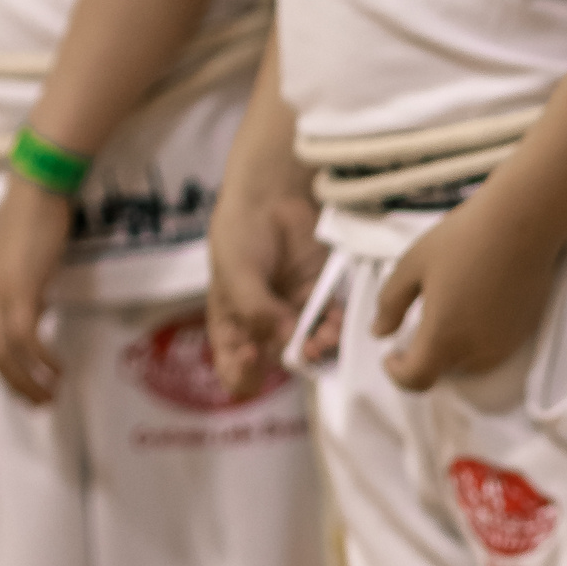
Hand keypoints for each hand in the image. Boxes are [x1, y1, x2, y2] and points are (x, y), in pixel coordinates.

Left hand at [0, 177, 71, 404]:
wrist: (39, 186)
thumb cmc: (38, 214)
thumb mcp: (28, 259)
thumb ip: (29, 285)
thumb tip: (41, 307)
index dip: (5, 370)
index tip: (26, 387)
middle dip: (15, 385)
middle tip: (39, 404)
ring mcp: (2, 292)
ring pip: (6, 352)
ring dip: (28, 379)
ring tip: (51, 395)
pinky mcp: (22, 288)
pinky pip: (25, 336)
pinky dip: (40, 358)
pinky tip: (58, 367)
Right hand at [208, 171, 324, 400]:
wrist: (272, 193)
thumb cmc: (241, 231)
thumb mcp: (236, 273)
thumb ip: (257, 310)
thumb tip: (287, 337)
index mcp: (231, 321)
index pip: (232, 363)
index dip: (242, 372)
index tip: (250, 358)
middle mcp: (262, 322)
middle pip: (276, 358)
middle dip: (289, 359)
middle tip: (301, 350)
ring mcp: (292, 309)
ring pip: (307, 344)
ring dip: (317, 347)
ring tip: (321, 338)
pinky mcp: (320, 295)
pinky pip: (330, 322)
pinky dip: (335, 329)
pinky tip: (335, 324)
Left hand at [375, 188, 560, 394]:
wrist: (522, 222)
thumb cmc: (462, 239)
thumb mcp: (411, 265)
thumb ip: (390, 305)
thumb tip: (380, 332)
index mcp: (443, 337)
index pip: (416, 380)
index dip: (397, 374)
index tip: (391, 354)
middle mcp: (476, 350)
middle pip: (443, 373)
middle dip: (425, 357)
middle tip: (420, 322)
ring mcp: (504, 344)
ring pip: (469, 364)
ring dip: (452, 350)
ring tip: (449, 313)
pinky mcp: (524, 332)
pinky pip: (492, 349)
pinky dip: (477, 340)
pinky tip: (475, 305)